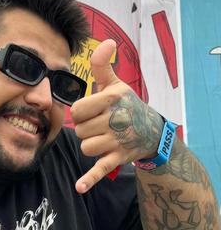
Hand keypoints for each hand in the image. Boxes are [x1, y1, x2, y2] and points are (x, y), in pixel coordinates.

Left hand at [70, 39, 163, 193]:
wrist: (151, 131)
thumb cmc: (128, 106)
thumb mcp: (117, 84)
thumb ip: (103, 66)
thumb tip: (106, 41)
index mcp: (112, 99)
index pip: (76, 110)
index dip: (79, 113)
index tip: (91, 112)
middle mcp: (115, 119)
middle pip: (79, 130)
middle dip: (85, 129)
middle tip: (101, 126)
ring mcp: (117, 140)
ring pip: (85, 147)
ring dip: (90, 144)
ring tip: (104, 138)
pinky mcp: (117, 158)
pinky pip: (99, 169)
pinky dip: (89, 179)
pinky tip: (79, 188)